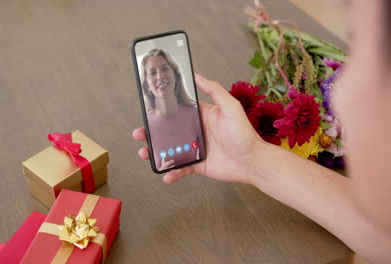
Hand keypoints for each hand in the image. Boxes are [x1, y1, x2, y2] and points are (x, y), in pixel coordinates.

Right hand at [133, 74, 261, 183]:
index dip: (162, 111)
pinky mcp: (198, 164)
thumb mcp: (229, 106)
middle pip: (169, 131)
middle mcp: (196, 131)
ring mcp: (195, 149)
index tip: (148, 111)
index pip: (177, 111)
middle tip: (139, 134)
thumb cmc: (243, 133)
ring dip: (156, 153)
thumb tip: (197, 75)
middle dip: (152, 133)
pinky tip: (165, 175)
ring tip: (145, 153)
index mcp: (201, 116)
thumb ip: (213, 90)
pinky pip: (181, 168)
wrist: (252, 160)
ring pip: (170, 150)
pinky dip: (172, 173)